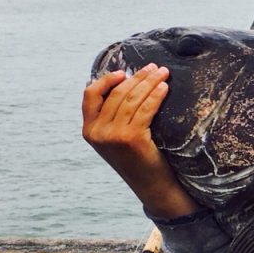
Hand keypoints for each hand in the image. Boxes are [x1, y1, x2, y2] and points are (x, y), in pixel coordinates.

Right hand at [82, 63, 198, 218]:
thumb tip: (127, 83)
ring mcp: (113, 135)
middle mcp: (97, 132)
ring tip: (163, 73)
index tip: (125, 72)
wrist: (151, 185)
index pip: (90, 95)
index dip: (106, 80)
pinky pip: (146, 108)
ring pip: (132, 98)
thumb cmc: (138, 158)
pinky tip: (165, 87)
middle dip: (137, 77)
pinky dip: (156, 95)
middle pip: (117, 93)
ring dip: (150, 82)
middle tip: (154, 67)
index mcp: (89, 130)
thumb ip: (113, 117)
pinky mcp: (131, 138)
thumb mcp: (116, 138)